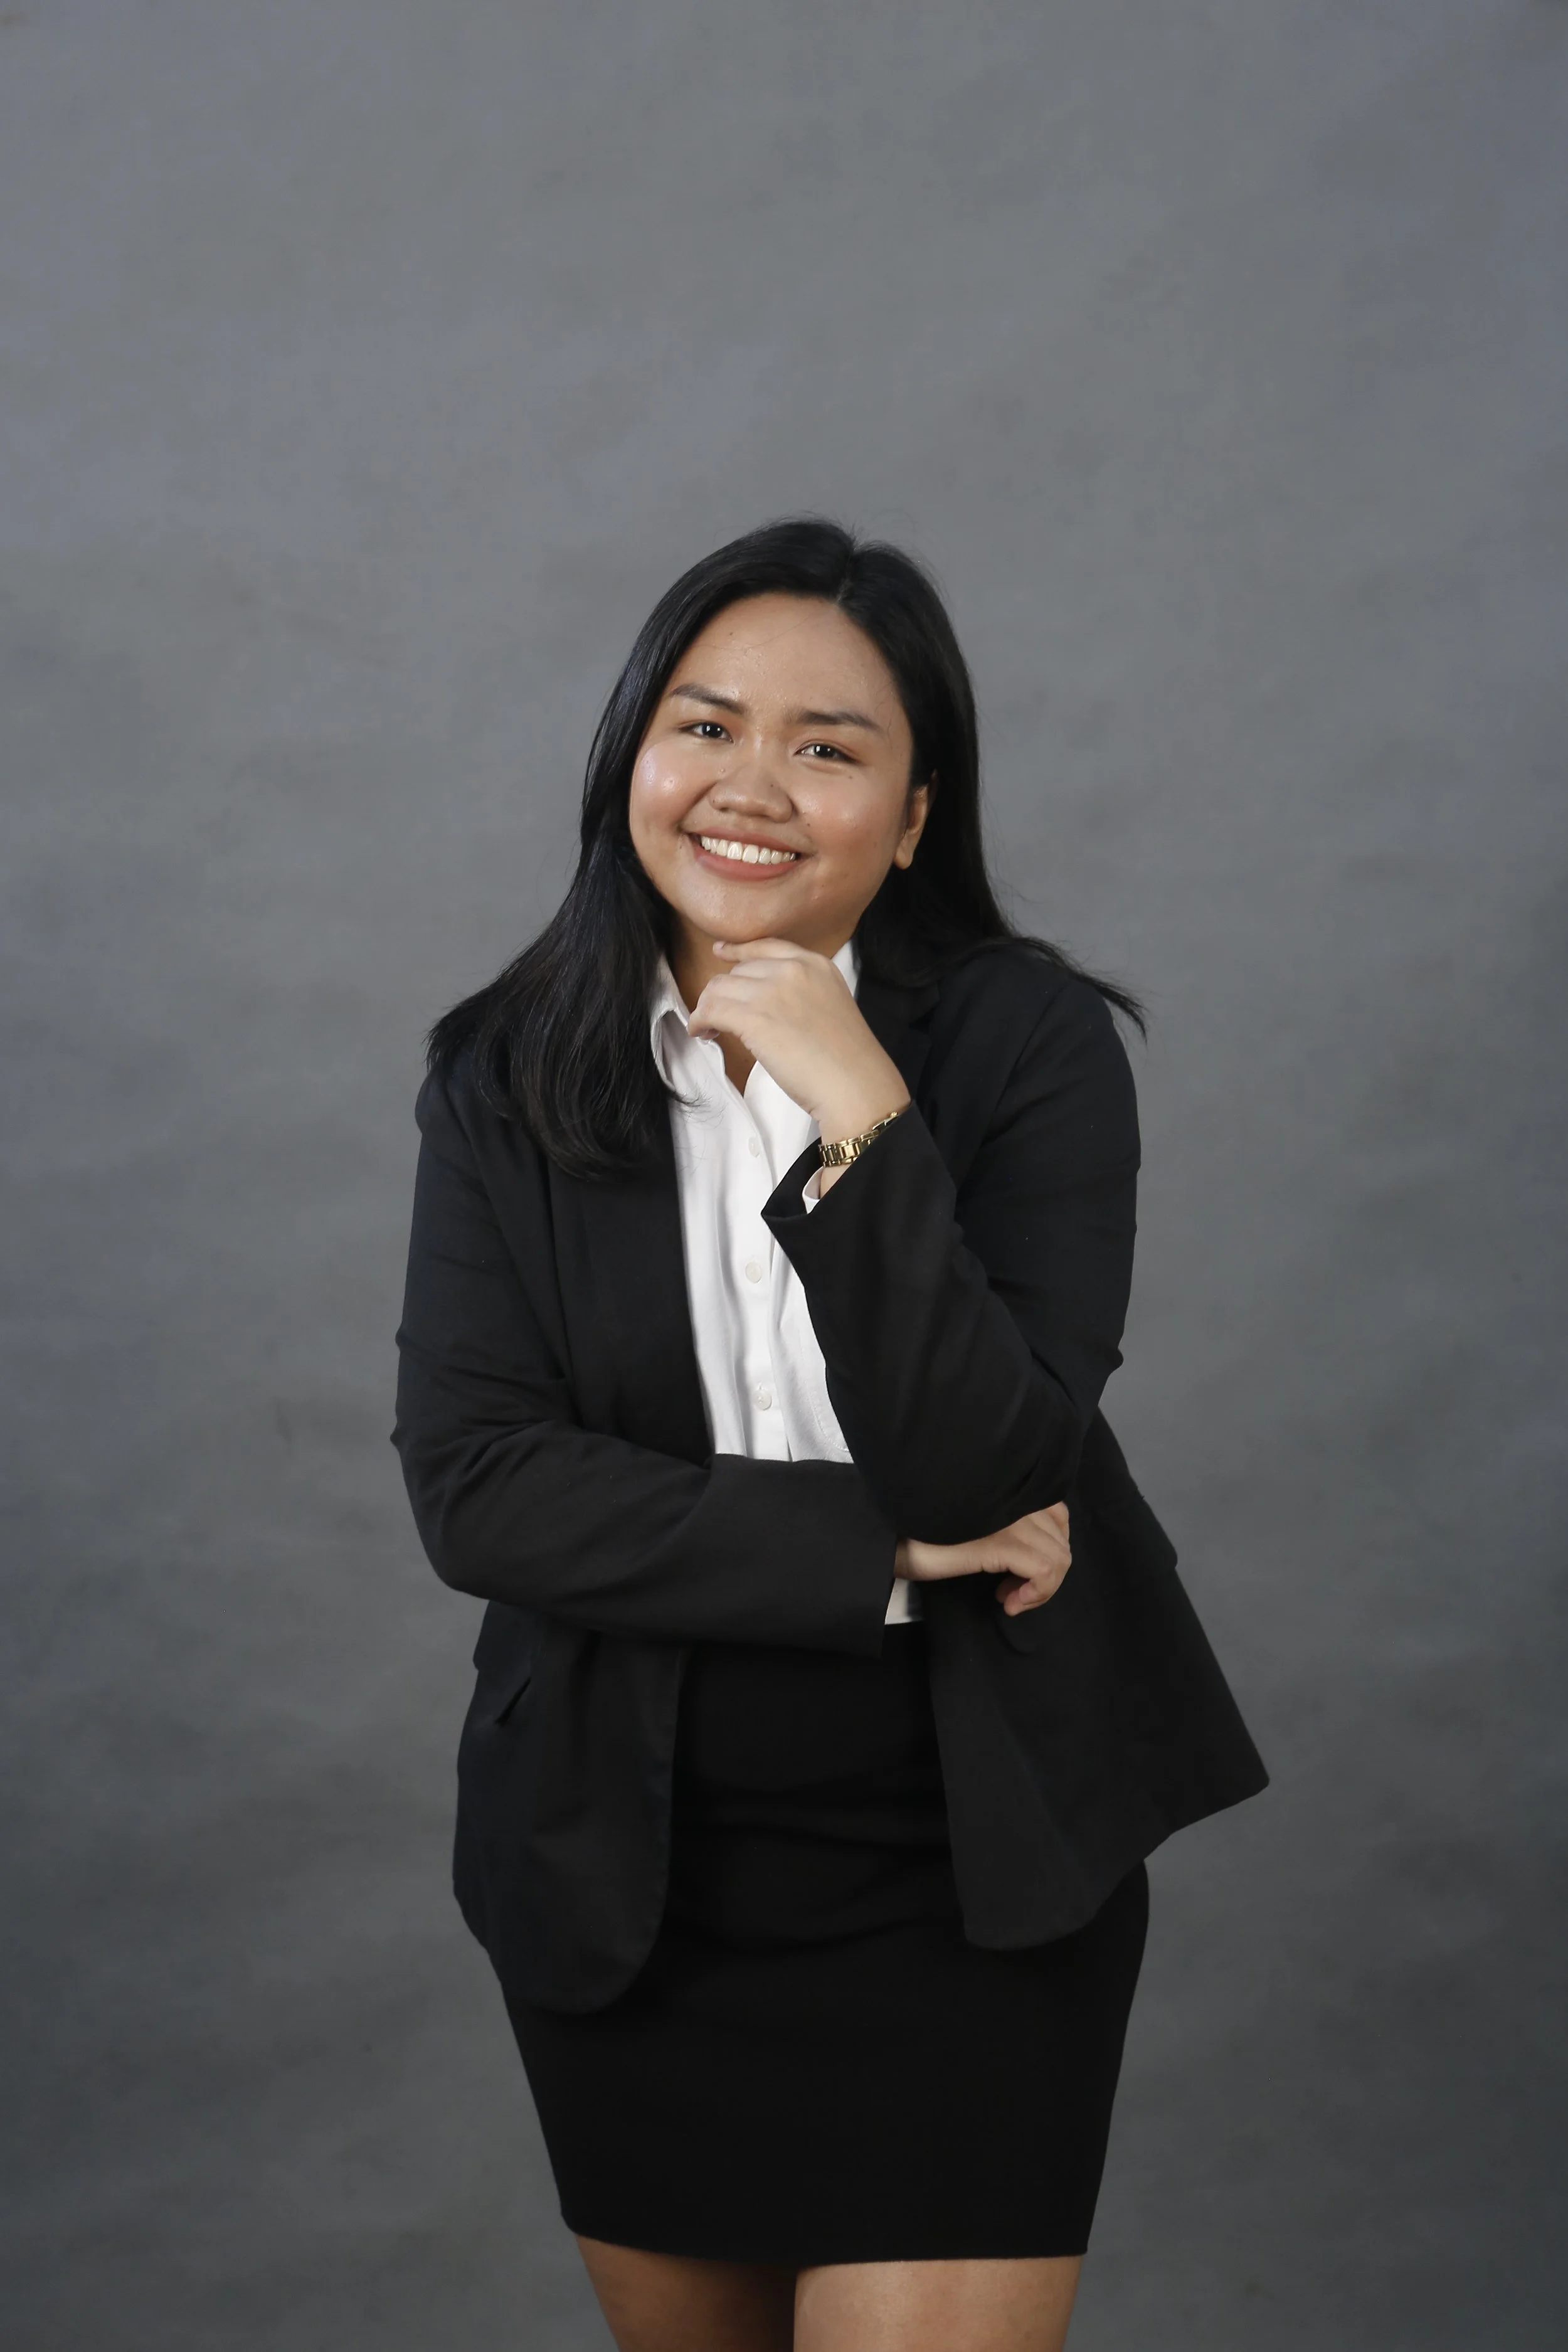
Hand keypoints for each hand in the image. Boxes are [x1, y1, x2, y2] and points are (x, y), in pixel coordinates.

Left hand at [687, 937, 909, 1139]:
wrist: (855, 1084)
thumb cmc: (847, 1060)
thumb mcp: (831, 1006)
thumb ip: (802, 993)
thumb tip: (766, 1003)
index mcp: (816, 965)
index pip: (766, 947)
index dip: (738, 950)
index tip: (720, 953)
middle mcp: (793, 970)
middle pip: (738, 971)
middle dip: (724, 992)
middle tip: (719, 1017)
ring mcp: (772, 991)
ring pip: (719, 988)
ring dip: (708, 1008)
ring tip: (711, 1029)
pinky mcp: (754, 1017)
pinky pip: (711, 1010)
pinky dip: (700, 1021)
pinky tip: (704, 1034)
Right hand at [894, 1503, 1071, 1616]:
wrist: (891, 1539)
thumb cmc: (925, 1533)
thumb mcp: (976, 1525)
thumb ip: (1005, 1522)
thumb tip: (1036, 1551)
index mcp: (1009, 1489)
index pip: (1057, 1513)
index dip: (1049, 1547)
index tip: (1022, 1571)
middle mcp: (1014, 1497)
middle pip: (1060, 1538)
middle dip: (1047, 1574)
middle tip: (1014, 1591)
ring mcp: (1010, 1519)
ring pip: (1058, 1556)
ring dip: (1042, 1588)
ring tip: (1011, 1597)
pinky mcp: (1000, 1542)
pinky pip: (1044, 1570)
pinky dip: (1036, 1593)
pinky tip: (1009, 1602)